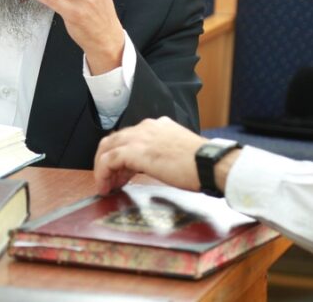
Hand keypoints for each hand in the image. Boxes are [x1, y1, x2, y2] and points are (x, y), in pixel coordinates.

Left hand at [93, 116, 207, 194]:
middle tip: (109, 179)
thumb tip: (157, 166)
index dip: (122, 156)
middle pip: (114, 140)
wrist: (210, 164)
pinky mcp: (135, 151)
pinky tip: (105, 186)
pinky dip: (103, 173)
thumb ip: (163, 153)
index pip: (130, 137)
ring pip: (108, 148)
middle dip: (107, 160)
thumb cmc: (202, 164)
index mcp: (158, 126)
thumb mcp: (179, 152)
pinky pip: (108, 160)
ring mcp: (139, 137)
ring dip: (103, 168)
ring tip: (104, 185)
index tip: (121, 173)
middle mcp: (146, 127)